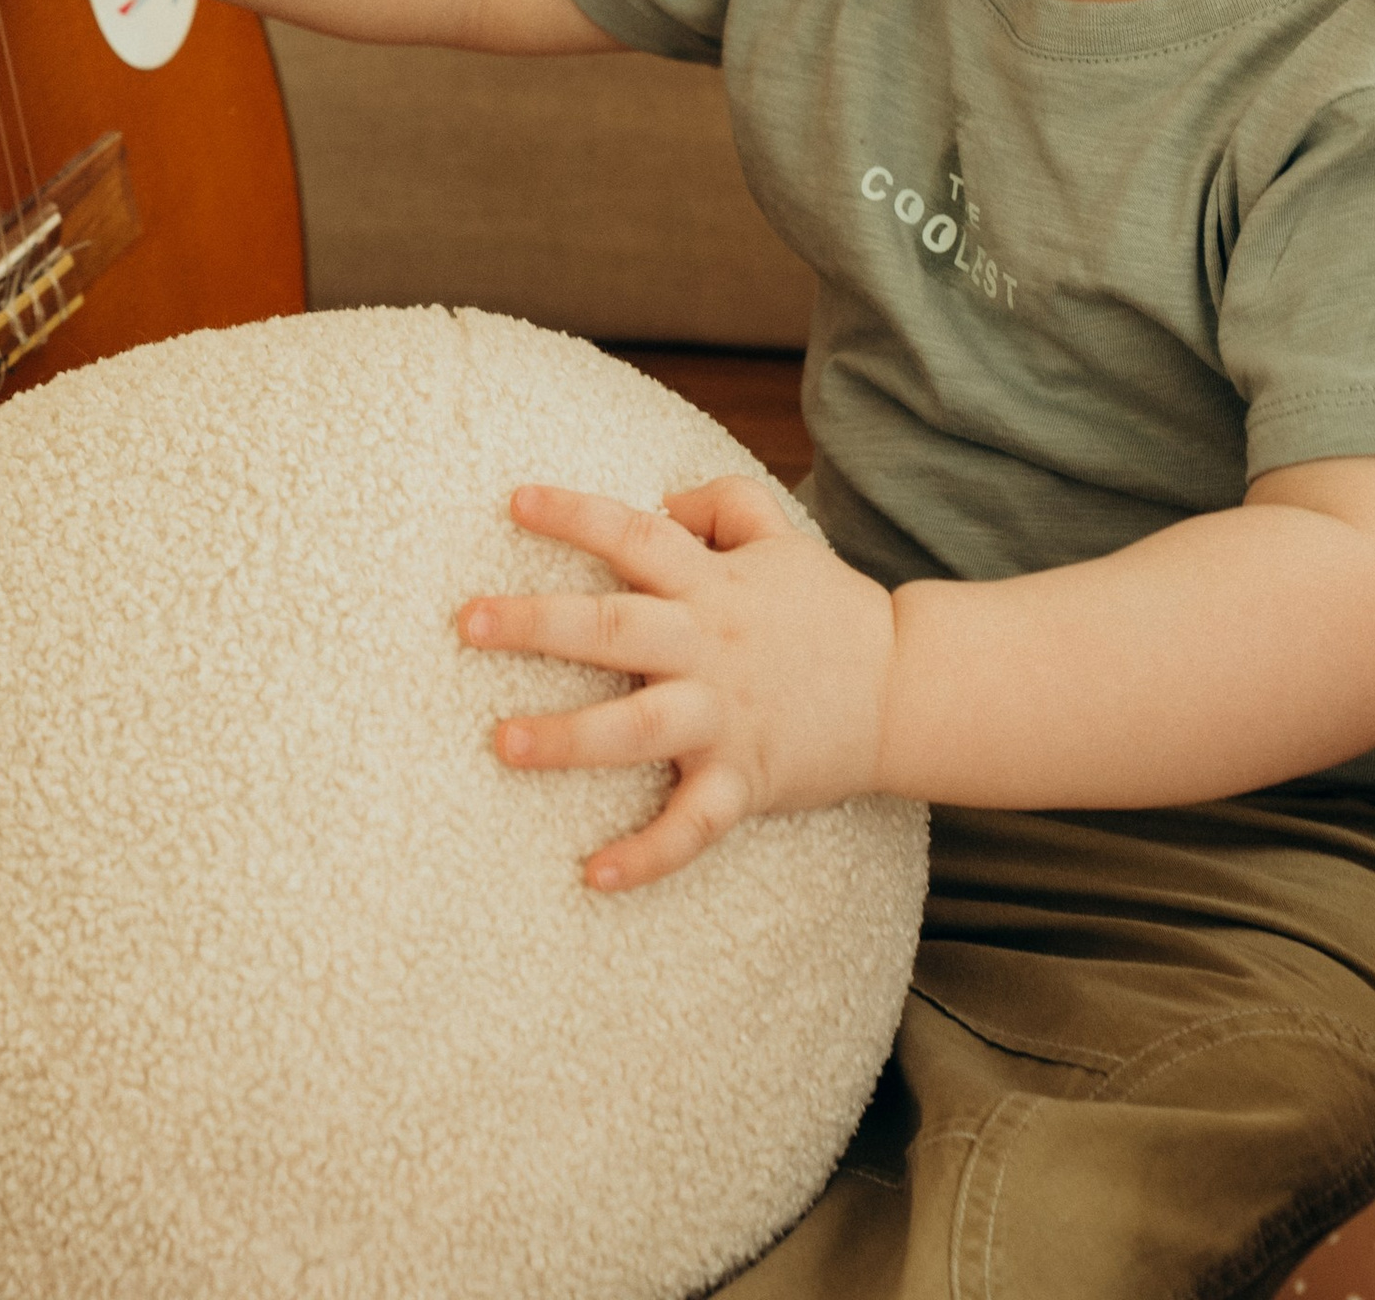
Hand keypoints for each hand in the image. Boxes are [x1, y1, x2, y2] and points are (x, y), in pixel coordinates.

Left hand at [460, 476, 897, 891]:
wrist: (906, 688)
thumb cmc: (828, 609)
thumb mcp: (781, 534)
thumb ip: (720, 501)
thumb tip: (658, 499)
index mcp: (711, 586)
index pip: (634, 537)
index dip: (576, 515)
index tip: (515, 501)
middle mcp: (710, 647)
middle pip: (614, 630)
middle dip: (536, 625)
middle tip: (468, 621)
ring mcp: (726, 718)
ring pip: (637, 728)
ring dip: (567, 737)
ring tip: (502, 743)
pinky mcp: (745, 781)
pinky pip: (692, 826)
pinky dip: (646, 854)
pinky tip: (593, 874)